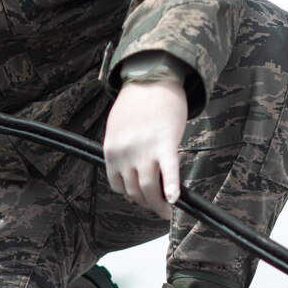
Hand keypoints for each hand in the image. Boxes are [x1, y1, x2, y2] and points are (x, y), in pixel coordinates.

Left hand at [103, 78, 186, 217]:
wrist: (153, 77)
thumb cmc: (138, 102)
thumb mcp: (118, 127)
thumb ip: (121, 149)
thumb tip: (130, 169)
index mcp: (111, 150)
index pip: (118, 185)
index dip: (132, 196)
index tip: (142, 199)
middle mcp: (125, 153)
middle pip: (135, 190)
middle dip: (148, 204)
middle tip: (159, 210)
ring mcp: (144, 149)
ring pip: (150, 187)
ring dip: (159, 204)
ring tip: (167, 209)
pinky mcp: (165, 143)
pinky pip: (169, 171)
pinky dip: (171, 187)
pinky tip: (176, 199)